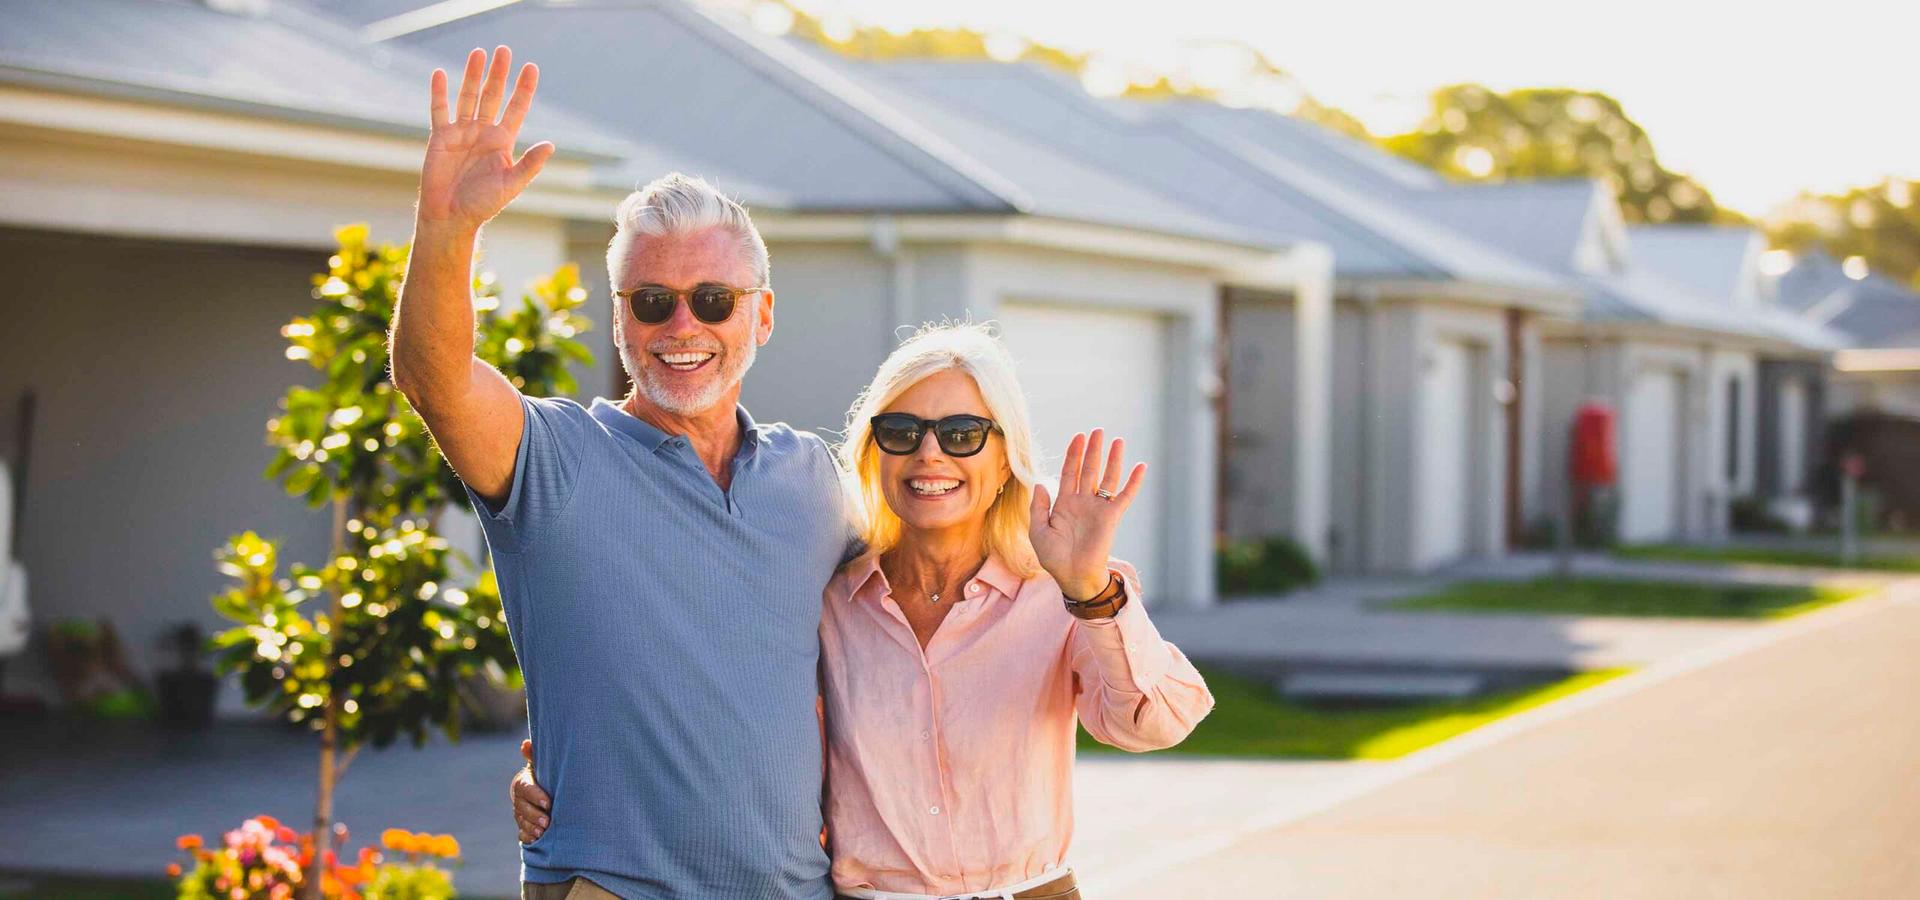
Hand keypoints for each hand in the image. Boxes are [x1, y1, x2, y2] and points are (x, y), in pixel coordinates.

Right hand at [418, 47, 553, 231]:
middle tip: (504, 50)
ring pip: (468, 97)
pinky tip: (440, 73)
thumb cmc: (483, 204)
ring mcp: (461, 133)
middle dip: (499, 74)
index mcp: (503, 142)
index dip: (524, 89)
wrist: (451, 217)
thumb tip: (551, 144)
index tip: (531, 67)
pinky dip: (438, 92)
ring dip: (473, 75)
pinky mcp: (440, 137)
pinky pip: (439, 110)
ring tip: (478, 52)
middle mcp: (483, 133)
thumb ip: (529, 164)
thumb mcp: (511, 184)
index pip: (516, 108)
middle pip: (492, 96)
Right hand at [512, 738, 550, 842]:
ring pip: (522, 822)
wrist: (549, 791)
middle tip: (547, 822)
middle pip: (522, 808)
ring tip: (543, 832)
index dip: (535, 796)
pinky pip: (522, 834)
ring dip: (531, 827)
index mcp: (523, 783)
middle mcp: (519, 799)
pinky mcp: (524, 826)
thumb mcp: (543, 765)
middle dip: (534, 815)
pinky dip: (528, 837)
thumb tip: (526, 744)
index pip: (525, 789)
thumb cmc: (547, 775)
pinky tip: (536, 840)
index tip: (548, 803)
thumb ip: (535, 755)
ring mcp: (520, 814)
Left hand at [1028, 429, 1144, 598]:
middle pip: (1089, 469)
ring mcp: (1098, 508)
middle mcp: (1083, 502)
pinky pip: (1124, 496)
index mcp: (1065, 503)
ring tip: (1118, 440)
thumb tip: (1040, 484)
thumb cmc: (1053, 557)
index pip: (1070, 472)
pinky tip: (1140, 467)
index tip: (1078, 437)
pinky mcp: (1111, 517)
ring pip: (1107, 478)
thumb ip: (1038, 506)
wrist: (1072, 576)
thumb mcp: (1038, 530)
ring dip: (1113, 459)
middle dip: (1092, 450)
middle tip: (1097, 431)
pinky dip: (1133, 482)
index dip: (1074, 454)